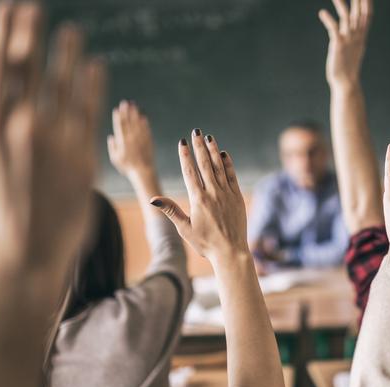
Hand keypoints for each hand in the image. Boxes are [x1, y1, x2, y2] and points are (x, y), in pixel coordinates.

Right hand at [0, 4, 104, 273]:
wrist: (21, 262)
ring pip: (63, 87)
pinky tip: (97, 68)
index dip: (1, 34)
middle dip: (31, 35)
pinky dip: (94, 88)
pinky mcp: (83, 160)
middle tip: (36, 8)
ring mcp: (55, 143)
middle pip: (27, 69)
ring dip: (67, 55)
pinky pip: (90, 114)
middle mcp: (21, 128)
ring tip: (72, 32)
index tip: (7, 8)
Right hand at [107, 100, 155, 176]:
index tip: (117, 109)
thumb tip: (111, 137)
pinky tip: (143, 117)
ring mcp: (141, 139)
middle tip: (125, 102)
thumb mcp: (115, 159)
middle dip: (126, 111)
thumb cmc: (127, 167)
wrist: (143, 171)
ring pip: (137, 123)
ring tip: (134, 106)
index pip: (119, 126)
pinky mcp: (148, 141)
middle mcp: (132, 138)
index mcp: (122, 142)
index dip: (118, 117)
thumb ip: (112, 147)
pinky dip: (145, 123)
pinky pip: (146, 130)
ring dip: (135, 114)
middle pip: (128, 122)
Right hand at [150, 129, 247, 263]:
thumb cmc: (205, 243)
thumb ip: (171, 210)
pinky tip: (224, 154)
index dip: (185, 155)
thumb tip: (152, 199)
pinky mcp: (237, 197)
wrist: (230, 252)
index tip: (182, 142)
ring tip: (209, 137)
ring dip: (213, 151)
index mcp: (198, 200)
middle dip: (199, 146)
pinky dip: (228, 164)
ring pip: (219, 167)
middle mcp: (213, 193)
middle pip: (204, 164)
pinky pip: (232, 176)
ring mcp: (227, 194)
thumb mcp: (184, 228)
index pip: (189, 172)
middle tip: (195, 131)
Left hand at [319, 0, 372, 87]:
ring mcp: (348, 40)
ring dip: (341, 5)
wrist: (346, 82)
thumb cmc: (348, 66)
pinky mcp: (338, 45)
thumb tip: (356, 27)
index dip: (367, 4)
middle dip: (359, 0)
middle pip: (359, 13)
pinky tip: (322, 12)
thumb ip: (356, 35)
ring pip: (347, 18)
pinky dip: (328, 20)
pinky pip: (334, 29)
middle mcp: (356, 36)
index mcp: (361, 36)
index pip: (367, 15)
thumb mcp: (356, 48)